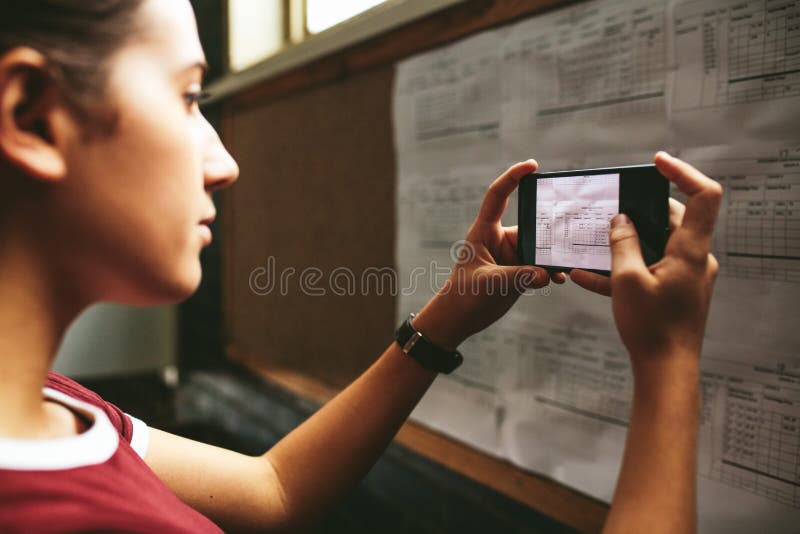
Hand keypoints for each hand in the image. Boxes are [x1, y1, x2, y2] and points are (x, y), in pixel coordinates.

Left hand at [413, 160, 565, 350]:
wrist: (458, 319)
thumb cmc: (462, 296)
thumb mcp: (489, 283)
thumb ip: (518, 276)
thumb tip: (548, 274)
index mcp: (485, 231)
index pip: (498, 196)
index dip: (513, 177)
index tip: (533, 166)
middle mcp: (500, 239)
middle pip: (530, 222)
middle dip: (550, 223)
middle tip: (572, 222)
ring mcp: (511, 255)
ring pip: (540, 245)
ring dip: (554, 252)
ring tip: (570, 259)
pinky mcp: (520, 271)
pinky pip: (541, 265)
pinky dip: (552, 270)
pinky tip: (561, 278)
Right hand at [571, 152, 721, 369]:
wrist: (666, 371)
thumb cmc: (652, 328)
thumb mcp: (627, 280)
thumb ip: (622, 243)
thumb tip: (620, 219)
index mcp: (691, 250)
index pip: (703, 196)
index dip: (682, 172)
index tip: (656, 162)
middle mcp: (695, 259)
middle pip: (672, 218)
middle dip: (638, 211)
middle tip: (610, 207)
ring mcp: (685, 276)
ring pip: (654, 245)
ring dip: (622, 243)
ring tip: (590, 242)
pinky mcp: (673, 292)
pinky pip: (646, 270)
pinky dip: (620, 270)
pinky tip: (583, 276)